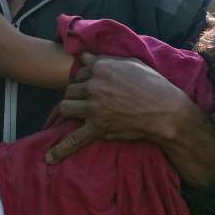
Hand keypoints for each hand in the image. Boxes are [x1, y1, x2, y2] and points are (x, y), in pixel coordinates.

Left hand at [44, 53, 189, 163]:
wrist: (166, 110)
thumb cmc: (153, 85)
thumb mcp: (131, 64)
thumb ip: (106, 59)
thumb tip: (85, 56)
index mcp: (101, 68)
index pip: (80, 72)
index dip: (85, 80)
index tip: (93, 86)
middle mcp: (94, 86)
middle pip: (70, 89)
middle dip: (76, 95)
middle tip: (88, 101)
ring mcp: (94, 107)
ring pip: (65, 107)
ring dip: (70, 110)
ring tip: (78, 114)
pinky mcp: (97, 127)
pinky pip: (74, 139)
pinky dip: (60, 150)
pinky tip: (48, 159)